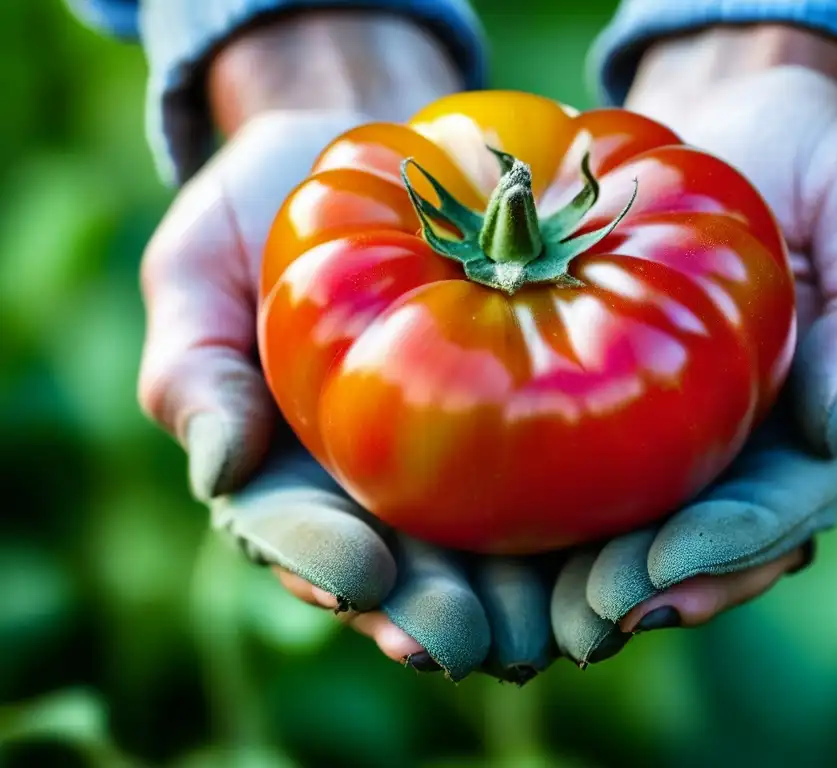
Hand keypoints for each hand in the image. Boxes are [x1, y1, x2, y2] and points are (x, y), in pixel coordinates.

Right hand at [137, 13, 553, 681]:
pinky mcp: (530, 436)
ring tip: (561, 625)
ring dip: (524, 607)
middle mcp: (373, 490)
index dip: (324, 566)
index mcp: (287, 472)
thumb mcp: (200, 266)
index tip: (365, 573)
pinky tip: (623, 552)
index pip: (296, 539)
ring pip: (488, 564)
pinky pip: (559, 494)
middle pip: (403, 579)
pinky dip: (589, 533)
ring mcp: (454, 472)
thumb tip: (217, 468)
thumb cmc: (271, 205)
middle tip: (475, 634)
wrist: (379, 154)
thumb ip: (194, 365)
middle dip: (437, 616)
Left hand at [549, 28, 836, 663]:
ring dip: (601, 579)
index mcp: (813, 412)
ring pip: (648, 526)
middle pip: (710, 541)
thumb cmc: (808, 151)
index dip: (732, 546)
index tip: (668, 567)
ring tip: (547, 611)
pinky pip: (590, 468)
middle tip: (593, 617)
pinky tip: (508, 543)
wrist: (728, 121)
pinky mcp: (617, 399)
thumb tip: (836, 419)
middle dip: (657, 586)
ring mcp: (682, 425)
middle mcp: (746, 437)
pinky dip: (557, 516)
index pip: (783, 505)